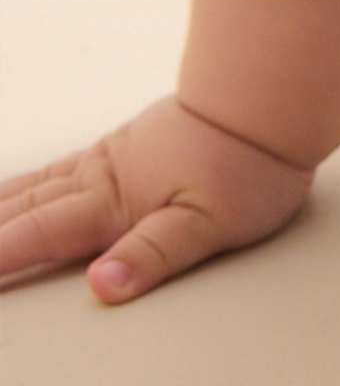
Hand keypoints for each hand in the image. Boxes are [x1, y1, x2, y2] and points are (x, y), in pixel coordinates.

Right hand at [0, 94, 315, 304]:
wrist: (269, 99)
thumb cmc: (248, 166)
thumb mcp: (212, 223)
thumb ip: (153, 255)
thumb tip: (101, 286)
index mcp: (113, 203)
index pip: (39, 236)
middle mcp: (100, 178)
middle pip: (24, 210)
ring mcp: (110, 158)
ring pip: (35, 185)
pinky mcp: (126, 145)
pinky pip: (58, 167)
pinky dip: (25, 182)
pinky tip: (20, 189)